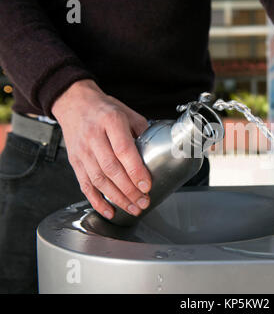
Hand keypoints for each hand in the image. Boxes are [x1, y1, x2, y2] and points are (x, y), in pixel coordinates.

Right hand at [52, 79, 151, 218]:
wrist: (73, 102)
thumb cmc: (103, 108)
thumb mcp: (127, 113)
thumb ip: (142, 131)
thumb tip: (159, 150)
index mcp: (111, 122)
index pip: (124, 150)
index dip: (136, 171)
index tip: (147, 185)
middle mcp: (94, 137)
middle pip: (111, 169)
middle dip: (129, 190)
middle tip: (143, 202)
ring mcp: (82, 151)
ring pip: (99, 180)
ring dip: (117, 198)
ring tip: (133, 208)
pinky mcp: (75, 161)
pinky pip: (85, 185)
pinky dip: (97, 201)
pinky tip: (109, 211)